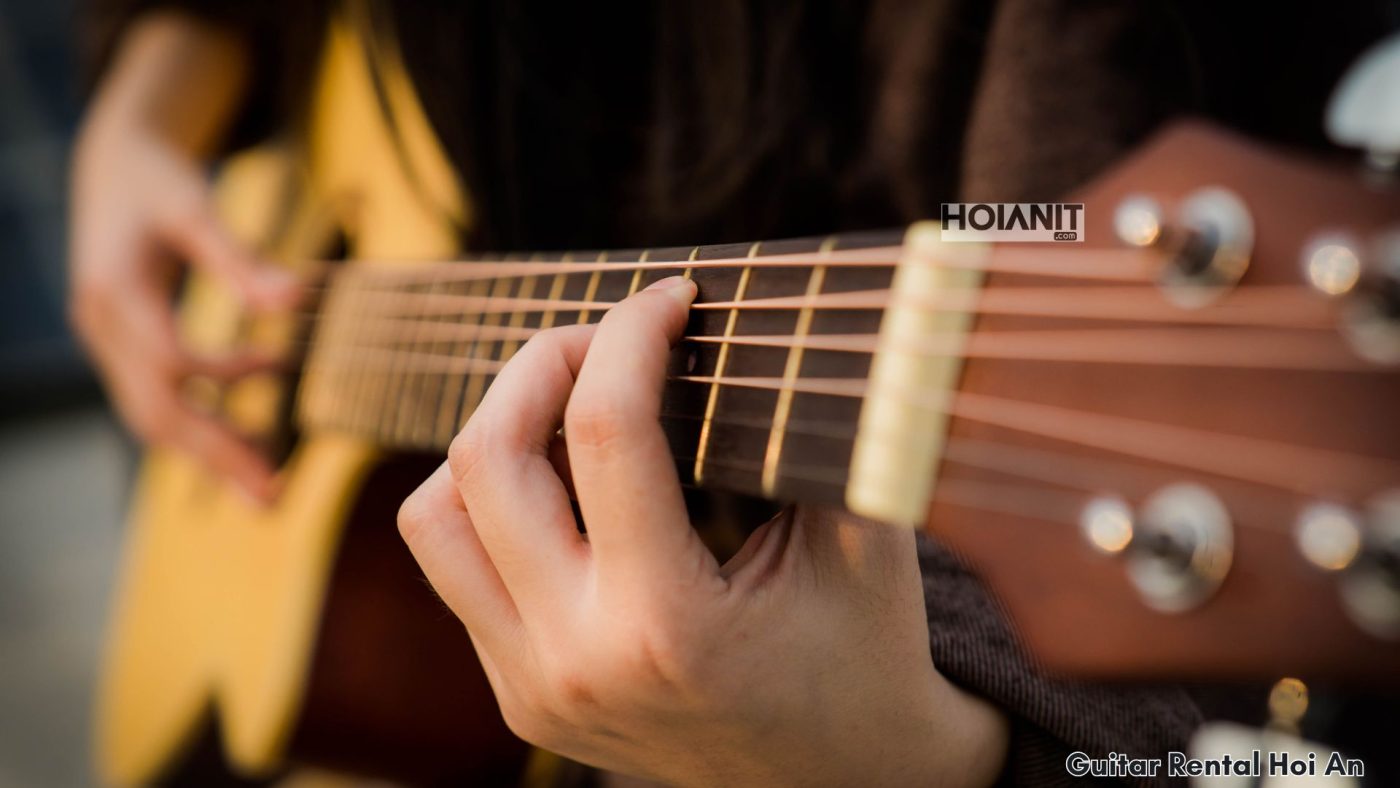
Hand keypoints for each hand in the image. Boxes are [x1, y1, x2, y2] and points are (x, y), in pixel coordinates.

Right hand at [69, 120, 297, 500]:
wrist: (111, 164)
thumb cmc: (157, 178)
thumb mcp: (196, 206)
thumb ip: (239, 257)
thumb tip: (295, 301)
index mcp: (115, 290)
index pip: (166, 359)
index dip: (221, 376)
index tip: (277, 371)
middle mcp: (100, 326)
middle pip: (155, 410)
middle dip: (216, 454)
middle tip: (274, 495)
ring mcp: (105, 343)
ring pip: (152, 417)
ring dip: (209, 453)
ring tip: (268, 483)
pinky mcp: (120, 349)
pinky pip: (156, 402)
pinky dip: (201, 423)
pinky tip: (248, 431)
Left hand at [399, 276, 1007, 785]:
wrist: (843, 781)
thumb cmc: (866, 654)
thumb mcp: (866, 541)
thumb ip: (821, 433)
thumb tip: (779, 321)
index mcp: (668, 625)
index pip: (606, 431)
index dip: (632, 333)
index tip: (671, 297)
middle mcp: (574, 663)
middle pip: (486, 460)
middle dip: (540, 362)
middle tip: (606, 337)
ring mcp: (533, 688)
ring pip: (433, 517)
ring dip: (491, 437)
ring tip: (568, 409)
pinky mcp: (518, 697)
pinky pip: (458, 571)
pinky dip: (496, 505)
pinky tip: (570, 486)